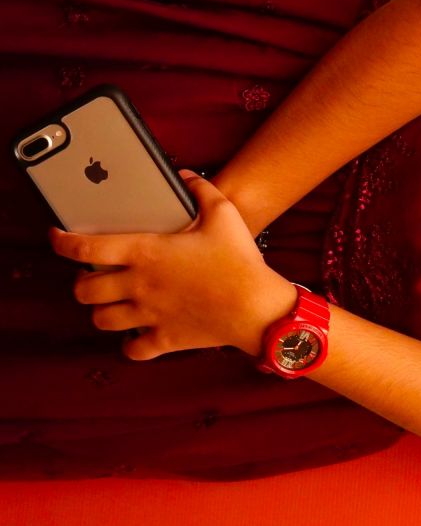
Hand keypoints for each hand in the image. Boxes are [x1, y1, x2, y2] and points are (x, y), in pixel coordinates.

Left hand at [49, 170, 299, 359]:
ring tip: (112, 305)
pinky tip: (137, 335)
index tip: (57, 237)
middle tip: (93, 278)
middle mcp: (139, 285)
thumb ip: (201, 190)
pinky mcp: (164, 339)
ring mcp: (149, 315)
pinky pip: (132, 350)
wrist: (258, 307)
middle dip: (81, 284)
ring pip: (102, 320)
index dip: (62, 242)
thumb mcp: (224, 215)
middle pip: (84, 290)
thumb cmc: (240, 260)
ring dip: (102, 312)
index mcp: (146, 253)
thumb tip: (186, 175)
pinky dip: (130, 344)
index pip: (85, 248)